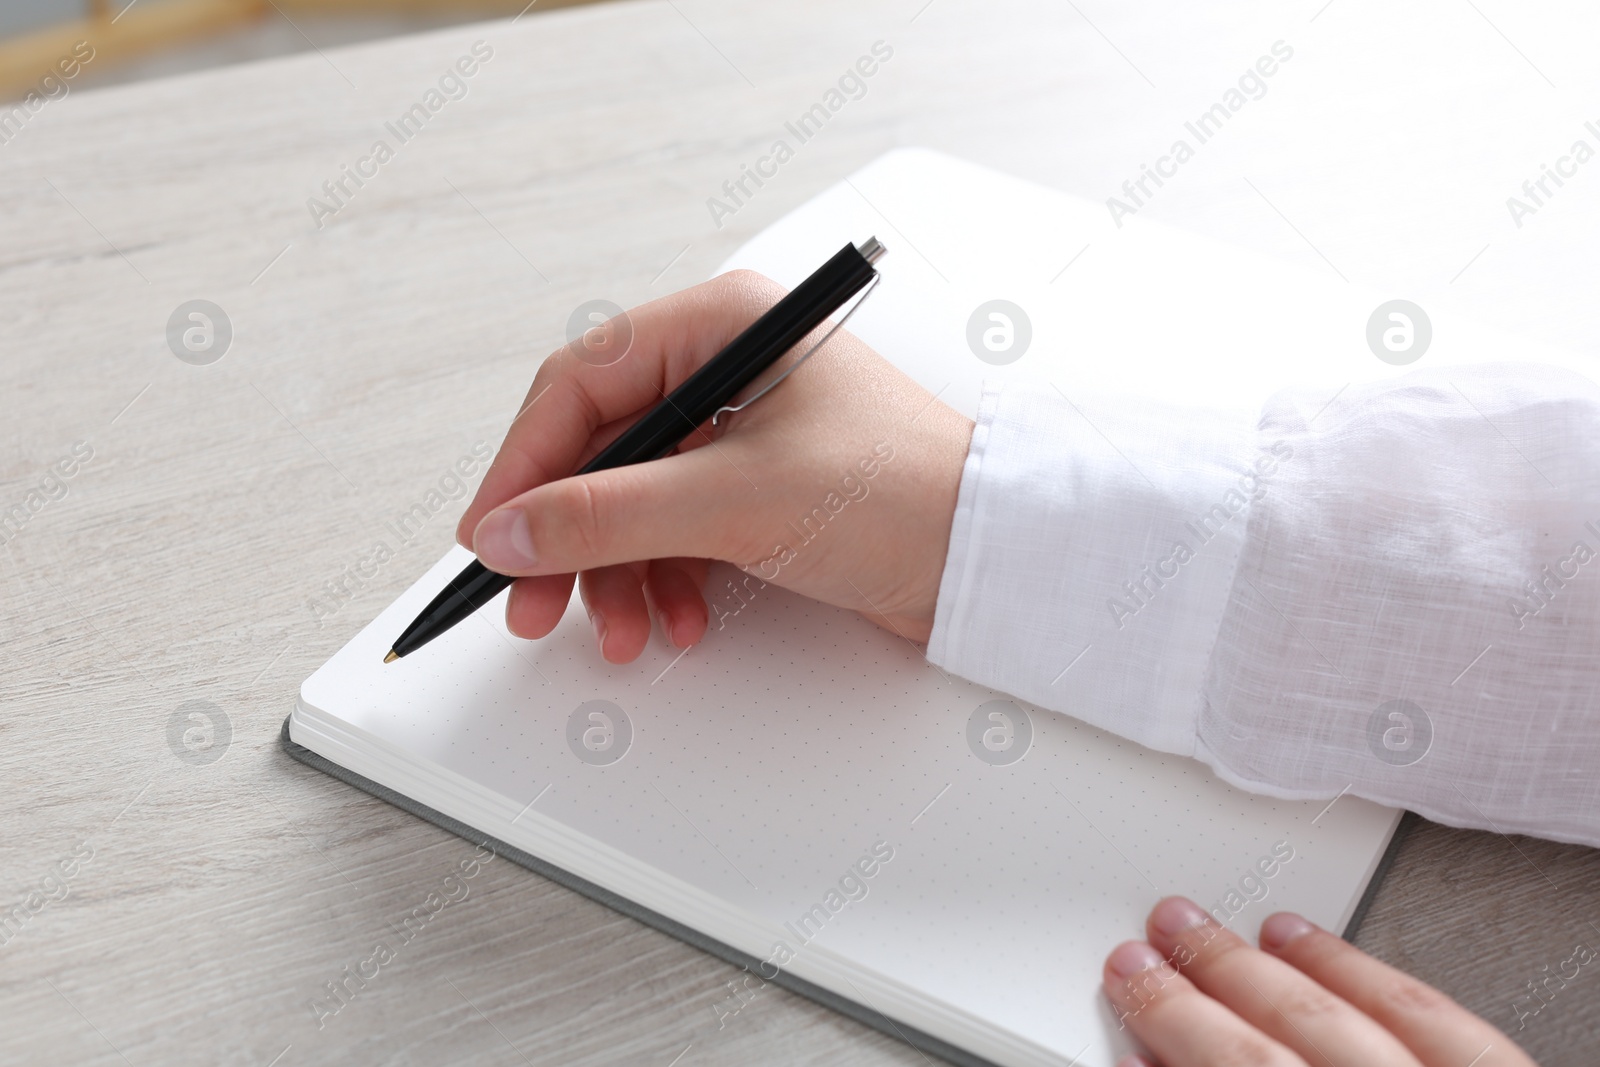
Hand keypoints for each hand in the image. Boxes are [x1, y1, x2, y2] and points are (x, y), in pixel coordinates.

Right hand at [457, 270, 973, 661]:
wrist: (991, 557)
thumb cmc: (902, 493)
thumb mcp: (735, 501)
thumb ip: (608, 515)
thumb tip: (508, 530)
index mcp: (722, 328)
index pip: (580, 385)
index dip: (523, 465)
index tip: (490, 536)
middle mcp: (725, 370)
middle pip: (598, 449)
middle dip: (567, 536)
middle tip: (532, 604)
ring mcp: (740, 434)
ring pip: (631, 500)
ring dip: (614, 572)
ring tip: (621, 631)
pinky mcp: (758, 491)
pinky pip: (675, 531)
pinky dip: (662, 581)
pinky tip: (675, 621)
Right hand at [1104, 897, 1536, 1066]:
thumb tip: (1148, 1060)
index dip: (1167, 1027)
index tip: (1123, 994)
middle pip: (1282, 1042)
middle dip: (1201, 986)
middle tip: (1144, 947)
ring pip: (1357, 1017)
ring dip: (1268, 968)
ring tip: (1203, 929)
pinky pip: (1441, 1024)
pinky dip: (1365, 972)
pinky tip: (1308, 940)